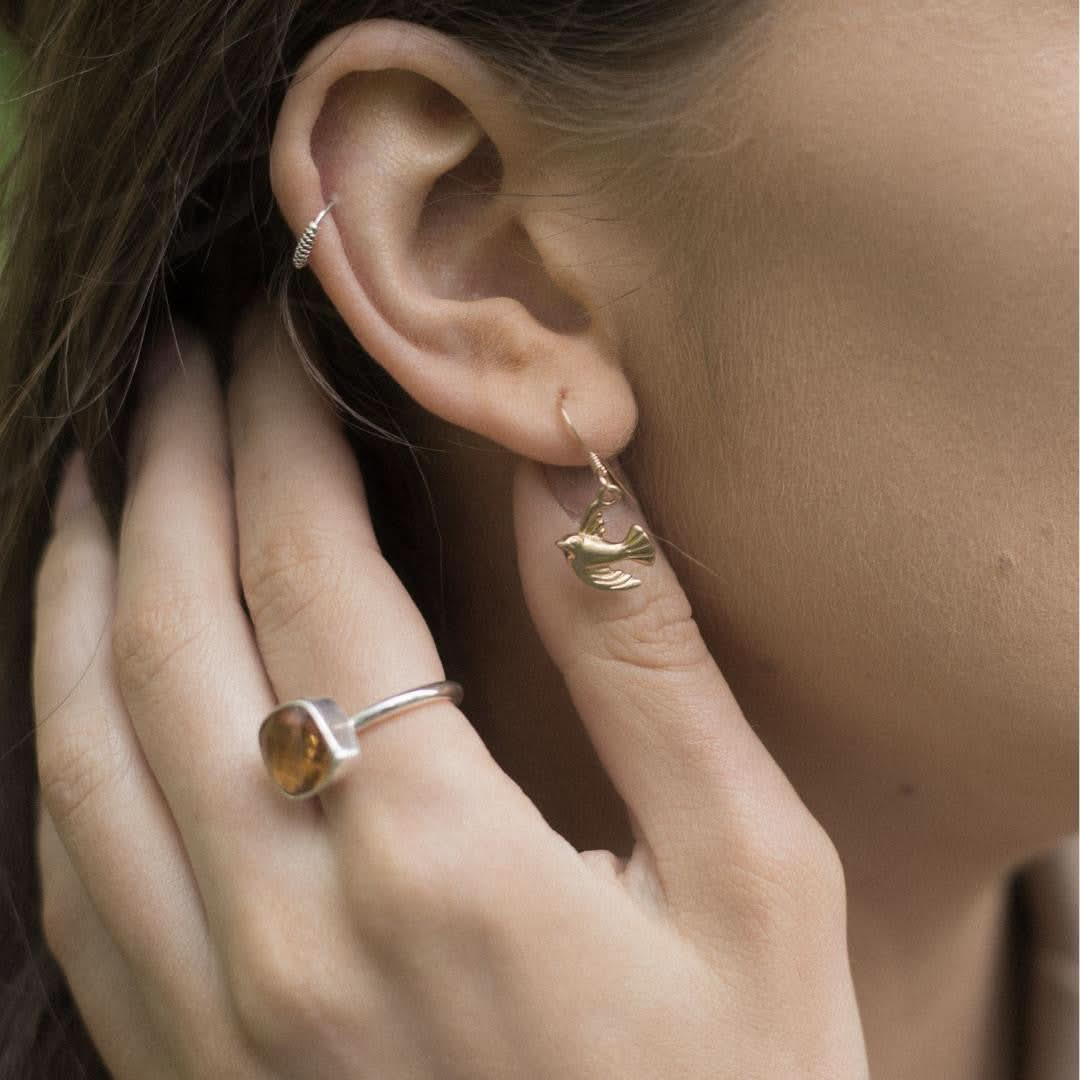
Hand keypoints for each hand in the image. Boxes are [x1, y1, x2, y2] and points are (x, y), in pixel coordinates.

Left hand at [33, 301, 868, 1077]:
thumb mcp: (754, 876)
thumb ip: (651, 668)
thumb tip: (571, 486)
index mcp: (434, 860)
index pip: (305, 570)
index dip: (277, 429)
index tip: (273, 334)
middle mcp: (282, 928)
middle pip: (172, 626)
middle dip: (168, 461)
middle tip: (171, 353)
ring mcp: (206, 1010)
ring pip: (79, 738)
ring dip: (81, 575)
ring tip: (98, 462)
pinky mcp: (185, 1066)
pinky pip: (72, 864)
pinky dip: (53, 728)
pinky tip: (73, 659)